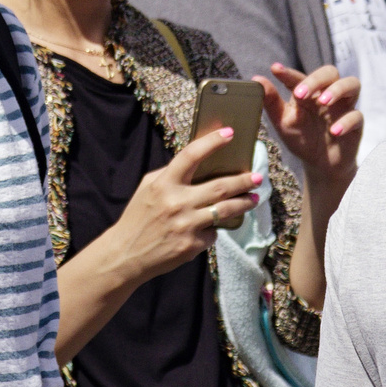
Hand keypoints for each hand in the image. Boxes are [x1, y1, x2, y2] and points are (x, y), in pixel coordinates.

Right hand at [84, 129, 263, 288]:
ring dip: (244, 202)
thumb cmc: (139, 217)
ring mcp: (186, 224)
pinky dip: (214, 228)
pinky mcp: (192, 244)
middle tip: (258, 176)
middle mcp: (176, 202)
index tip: (229, 133)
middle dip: (243, 180)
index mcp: (163, 183)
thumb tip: (197, 162)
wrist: (127, 254)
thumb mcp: (147, 188)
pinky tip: (212, 227)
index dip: (212, 142)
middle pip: (220, 186)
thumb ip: (169, 174)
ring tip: (253, 197)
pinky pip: (213, 232)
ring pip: (225, 209)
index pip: (190, 155)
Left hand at [262, 64, 361, 196]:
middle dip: (316, 79)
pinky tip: (334, 131)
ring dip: (338, 89)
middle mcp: (327, 94)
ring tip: (323, 101)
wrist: (320, 165)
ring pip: (352, 83)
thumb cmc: (301, 139)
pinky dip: (346, 121)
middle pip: (330, 72)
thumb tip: (257, 79)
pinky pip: (358, 115)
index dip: (288, 73)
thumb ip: (271, 102)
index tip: (275, 70)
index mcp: (308, 92)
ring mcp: (343, 107)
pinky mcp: (356, 123)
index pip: (299, 77)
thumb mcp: (283, 122)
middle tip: (300, 94)